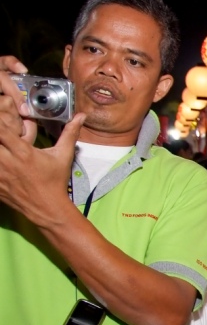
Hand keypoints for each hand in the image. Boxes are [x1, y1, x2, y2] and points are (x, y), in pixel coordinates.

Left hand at [0, 67, 85, 224]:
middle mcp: (7, 162)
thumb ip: (69, 134)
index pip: (1, 130)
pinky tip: (5, 164)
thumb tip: (81, 117)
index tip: (5, 118)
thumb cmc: (55, 181)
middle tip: (5, 137)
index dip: (1, 121)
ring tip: (5, 150)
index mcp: (23, 153)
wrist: (47, 207)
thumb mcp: (63, 156)